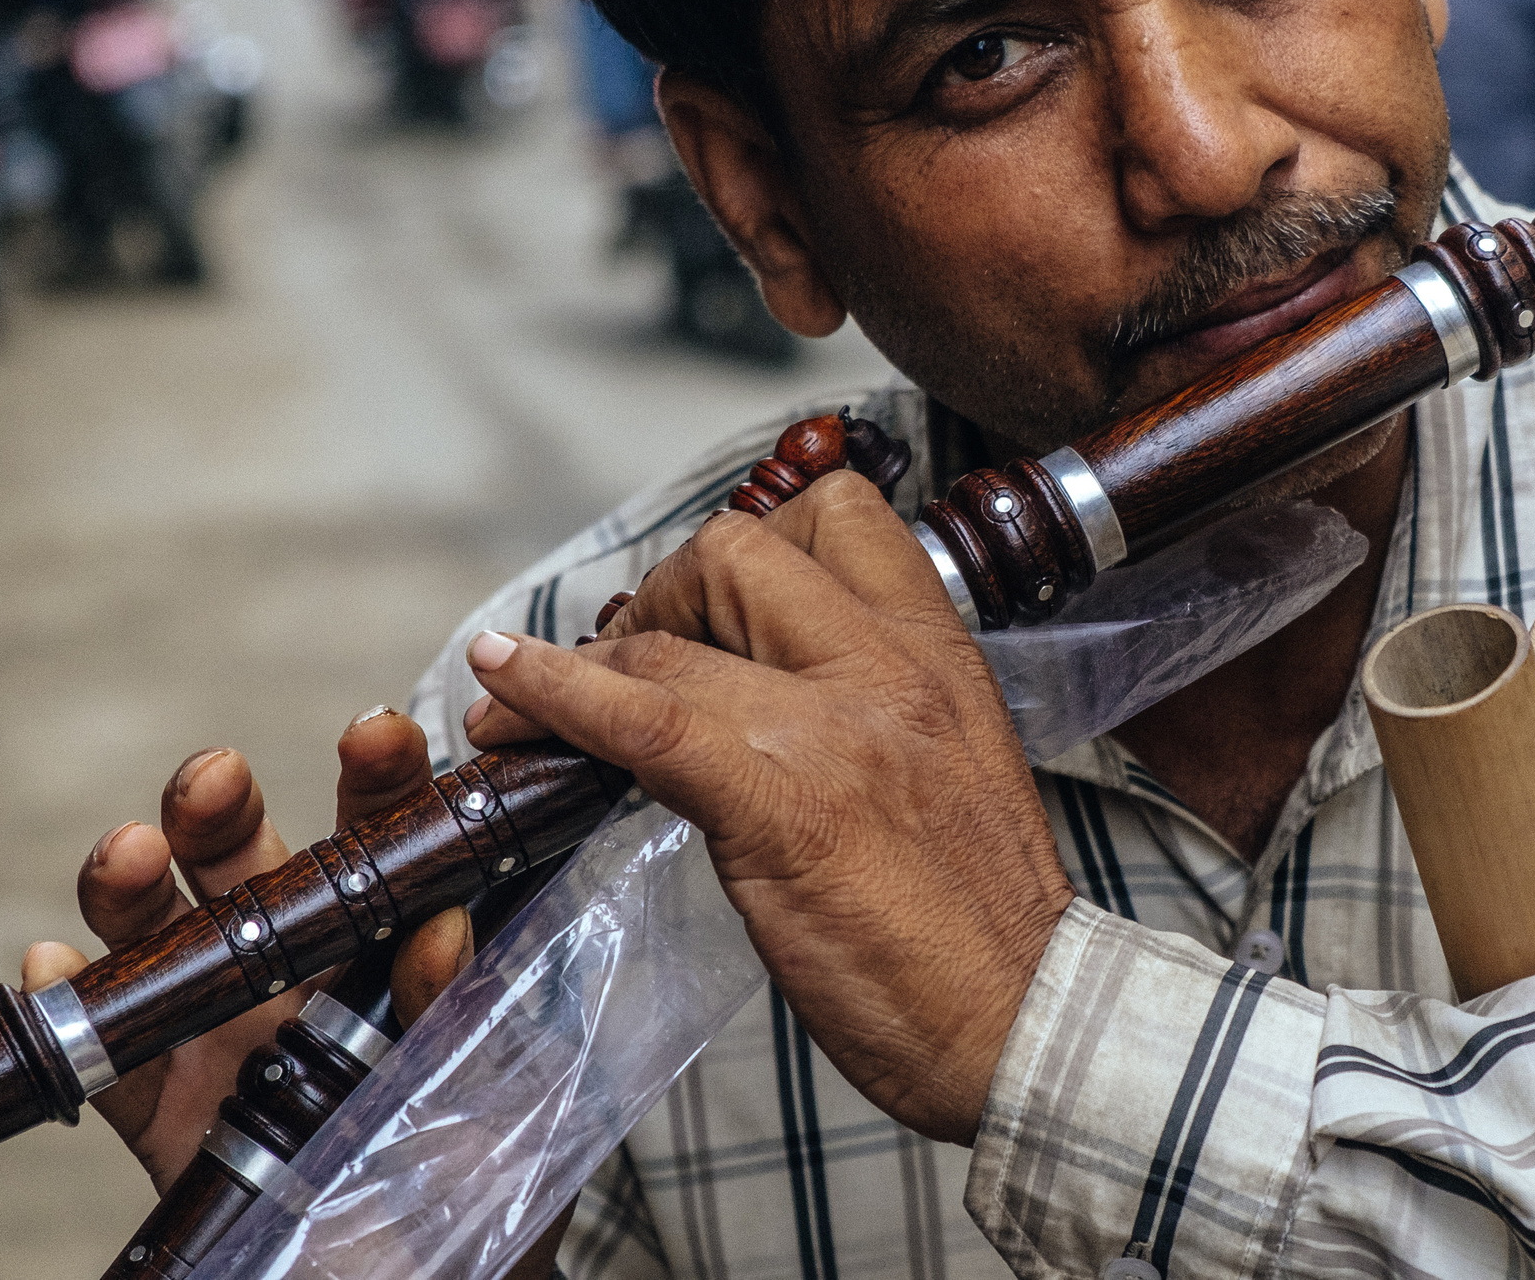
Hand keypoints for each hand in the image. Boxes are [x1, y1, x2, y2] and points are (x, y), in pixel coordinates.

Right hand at [21, 710, 474, 1193]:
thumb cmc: (490, 1188)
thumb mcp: (502, 1092)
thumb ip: (468, 1008)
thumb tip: (446, 924)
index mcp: (402, 948)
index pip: (389, 844)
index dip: (381, 780)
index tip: (376, 734)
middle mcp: (308, 975)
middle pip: (251, 868)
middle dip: (224, 809)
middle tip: (216, 776)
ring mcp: (231, 1040)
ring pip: (166, 943)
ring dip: (137, 886)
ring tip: (130, 853)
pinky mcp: (170, 1120)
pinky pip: (112, 1061)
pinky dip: (74, 1013)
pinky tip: (55, 969)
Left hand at [462, 471, 1074, 1143]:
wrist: (1029, 1019)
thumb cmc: (985, 919)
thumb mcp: (946, 767)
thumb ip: (870, 709)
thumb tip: (766, 688)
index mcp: (938, 653)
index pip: (838, 515)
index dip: (751, 542)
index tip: (707, 599)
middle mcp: (890, 669)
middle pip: (739, 549)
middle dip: (660, 593)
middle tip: (632, 658)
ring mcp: (833, 732)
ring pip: (674, 632)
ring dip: (581, 658)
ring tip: (526, 699)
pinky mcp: (777, 807)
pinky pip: (646, 719)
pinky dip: (557, 694)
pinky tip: (504, 690)